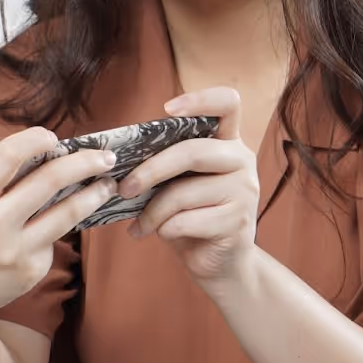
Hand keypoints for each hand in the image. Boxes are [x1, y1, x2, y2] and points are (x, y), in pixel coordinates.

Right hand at [0, 127, 117, 327]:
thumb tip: (31, 145)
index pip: (7, 157)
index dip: (35, 140)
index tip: (52, 137)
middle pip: (49, 181)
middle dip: (83, 162)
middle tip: (104, 155)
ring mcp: (14, 251)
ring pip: (67, 212)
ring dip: (94, 194)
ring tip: (107, 183)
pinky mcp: (31, 271)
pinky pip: (54, 238)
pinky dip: (60, 225)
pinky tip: (59, 221)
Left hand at [119, 88, 258, 287]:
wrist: (221, 263)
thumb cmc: (193, 214)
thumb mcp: (181, 182)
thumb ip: (166, 163)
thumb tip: (117, 158)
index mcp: (229, 142)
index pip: (228, 104)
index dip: (200, 99)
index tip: (168, 109)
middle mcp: (242, 161)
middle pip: (192, 152)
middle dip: (150, 171)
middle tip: (123, 188)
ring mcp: (245, 192)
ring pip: (183, 193)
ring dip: (152, 211)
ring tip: (139, 223)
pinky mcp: (237, 223)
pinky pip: (185, 221)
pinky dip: (163, 230)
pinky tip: (157, 234)